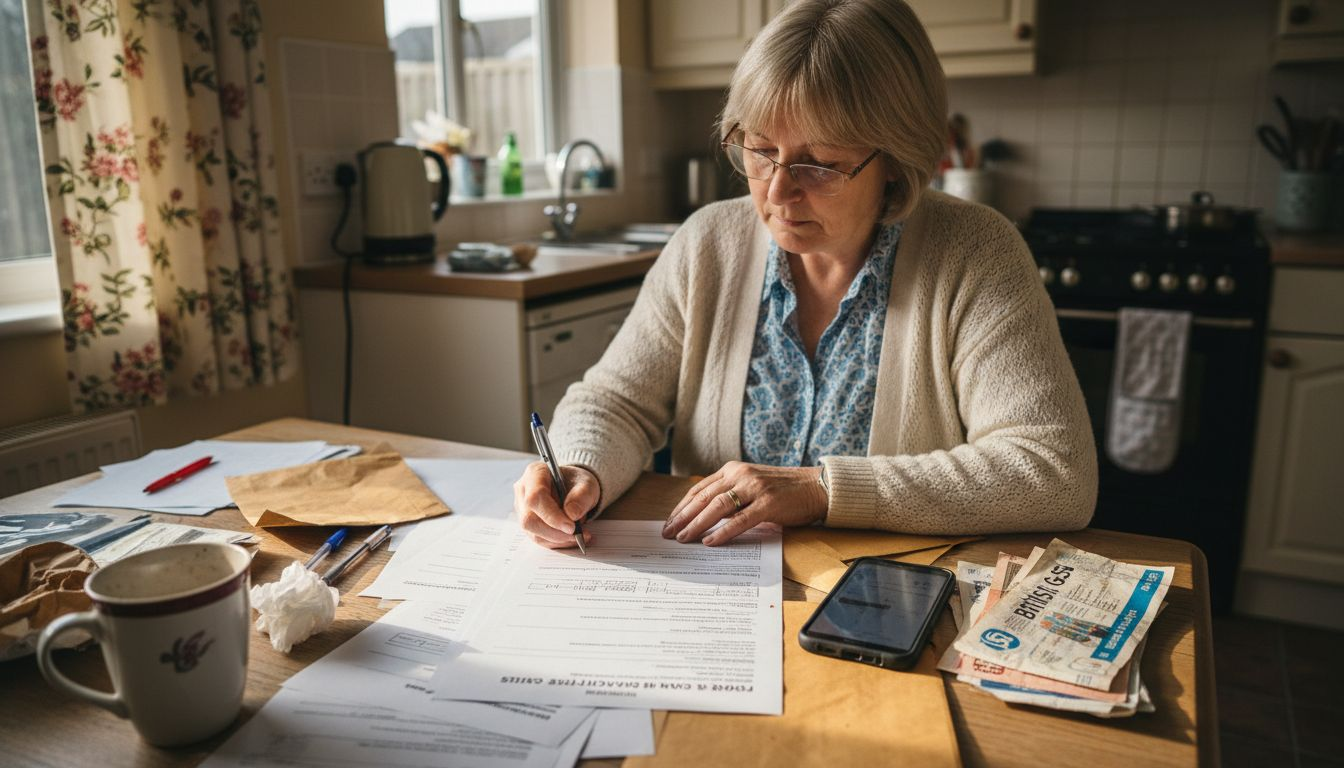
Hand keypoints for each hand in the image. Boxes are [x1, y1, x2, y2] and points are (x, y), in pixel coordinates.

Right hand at [514, 463, 600, 548]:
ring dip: (558, 539)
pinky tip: (571, 538)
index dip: (552, 515)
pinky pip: (538, 538)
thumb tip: (571, 515)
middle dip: (555, 532)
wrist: (574, 488)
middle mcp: (524, 491)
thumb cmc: (577, 482)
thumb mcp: (586, 484)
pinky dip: (557, 542)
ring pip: (533, 532)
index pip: (535, 497)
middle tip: (577, 535)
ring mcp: (522, 508)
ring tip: (579, 536)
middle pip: (529, 519)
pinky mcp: (528, 523)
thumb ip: (581, 496)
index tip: (571, 527)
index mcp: (535, 473)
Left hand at [663, 461, 826, 545]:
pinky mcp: (768, 503)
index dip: (681, 507)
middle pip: (703, 497)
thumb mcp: (750, 486)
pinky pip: (740, 520)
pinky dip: (723, 532)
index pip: (699, 489)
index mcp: (733, 469)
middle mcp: (740, 474)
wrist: (815, 487)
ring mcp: (755, 488)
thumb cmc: (782, 491)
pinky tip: (710, 542)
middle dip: (683, 517)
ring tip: (684, 538)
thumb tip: (703, 519)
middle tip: (669, 534)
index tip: (669, 523)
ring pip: (717, 507)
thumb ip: (730, 496)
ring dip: (697, 524)